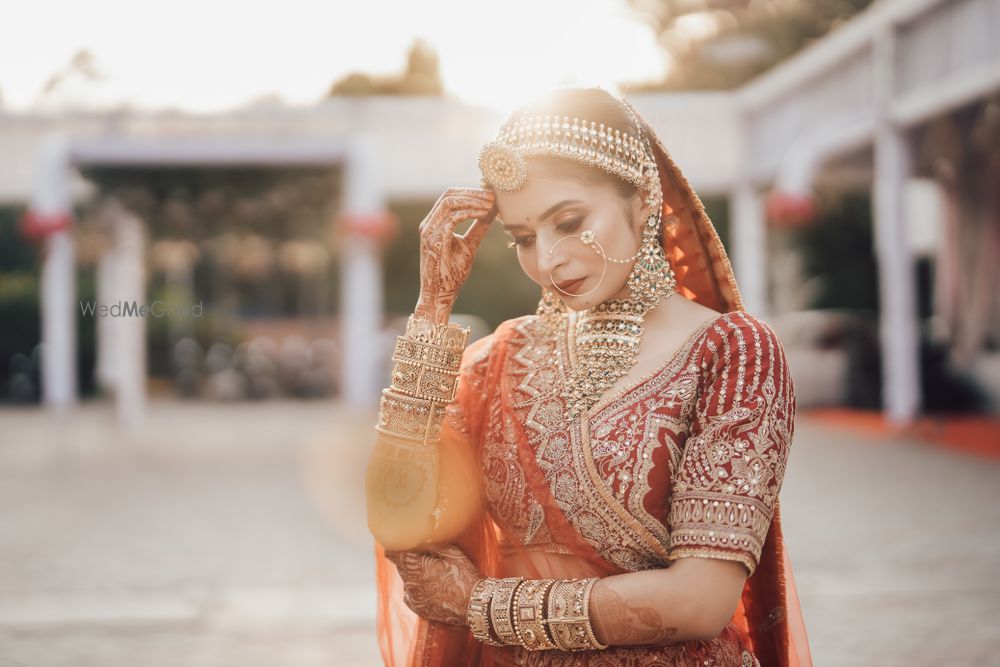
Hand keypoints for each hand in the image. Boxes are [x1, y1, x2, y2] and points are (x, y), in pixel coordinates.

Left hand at [383, 544, 480, 625]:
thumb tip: (420, 539)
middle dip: (408, 561)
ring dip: (413, 575)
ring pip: (406, 581)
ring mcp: (414, 598)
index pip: (394, 555)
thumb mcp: (452, 553)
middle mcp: (411, 583)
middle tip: (422, 558)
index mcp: (417, 567)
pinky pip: (410, 595)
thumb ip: (432, 545)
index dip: (394, 549)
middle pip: (401, 567)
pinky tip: (429, 587)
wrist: (474, 604)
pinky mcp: (418, 609)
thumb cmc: (464, 576)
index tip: (395, 545)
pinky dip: (416, 589)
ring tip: (431, 574)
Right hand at [416, 188, 496, 323]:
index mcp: (434, 223)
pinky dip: (469, 213)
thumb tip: (492, 211)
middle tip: (492, 196)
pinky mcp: (434, 241)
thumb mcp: (469, 245)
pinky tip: (484, 215)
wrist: (440, 295)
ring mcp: (429, 231)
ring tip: (491, 204)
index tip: (491, 195)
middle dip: (472, 193)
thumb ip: (478, 228)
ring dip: (473, 201)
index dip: (470, 192)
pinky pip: (452, 218)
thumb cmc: (452, 273)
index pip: (450, 196)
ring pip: (450, 202)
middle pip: (448, 194)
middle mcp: (428, 224)